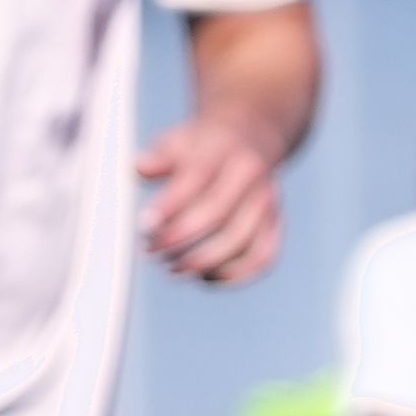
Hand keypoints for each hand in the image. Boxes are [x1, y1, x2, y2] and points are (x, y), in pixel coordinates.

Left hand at [133, 109, 285, 283]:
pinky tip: (203, 276)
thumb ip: (159, 157)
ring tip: (172, 267)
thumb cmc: (203, 148)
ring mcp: (267, 202)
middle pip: (219, 214)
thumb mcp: (179, 141)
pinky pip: (260, 259)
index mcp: (223, 150)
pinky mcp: (275, 225)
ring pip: (240, 242)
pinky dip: (232, 276)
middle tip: (152, 250)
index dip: (170, 206)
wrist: (250, 138)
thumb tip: (140, 168)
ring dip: (202, 262)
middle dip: (180, 238)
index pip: (197, 178)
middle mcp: (251, 176)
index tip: (144, 227)